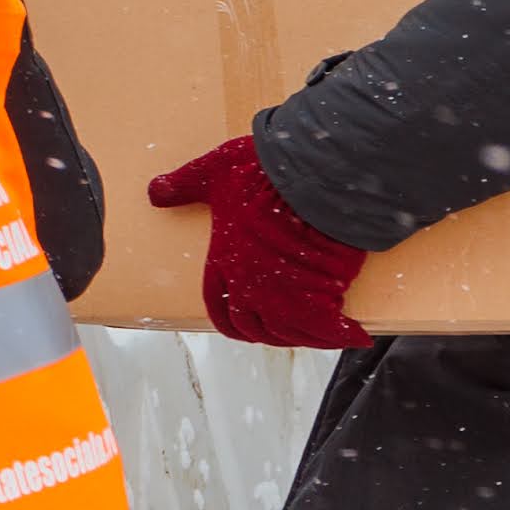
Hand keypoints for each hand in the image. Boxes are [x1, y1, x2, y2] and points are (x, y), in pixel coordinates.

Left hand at [145, 136, 375, 350]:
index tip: (247, 326)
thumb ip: (184, 185)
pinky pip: (328, 327)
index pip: (220, 309)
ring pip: (291, 332)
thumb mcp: (211, 172)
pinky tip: (355, 335)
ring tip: (322, 332)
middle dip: (270, 332)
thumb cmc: (260, 172)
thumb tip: (154, 193)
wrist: (311, 177)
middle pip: (256, 328)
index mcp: (223, 262)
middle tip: (289, 328)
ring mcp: (284, 292)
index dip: (233, 322)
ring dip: (305, 336)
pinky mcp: (321, 292)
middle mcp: (250, 285)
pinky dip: (341, 334)